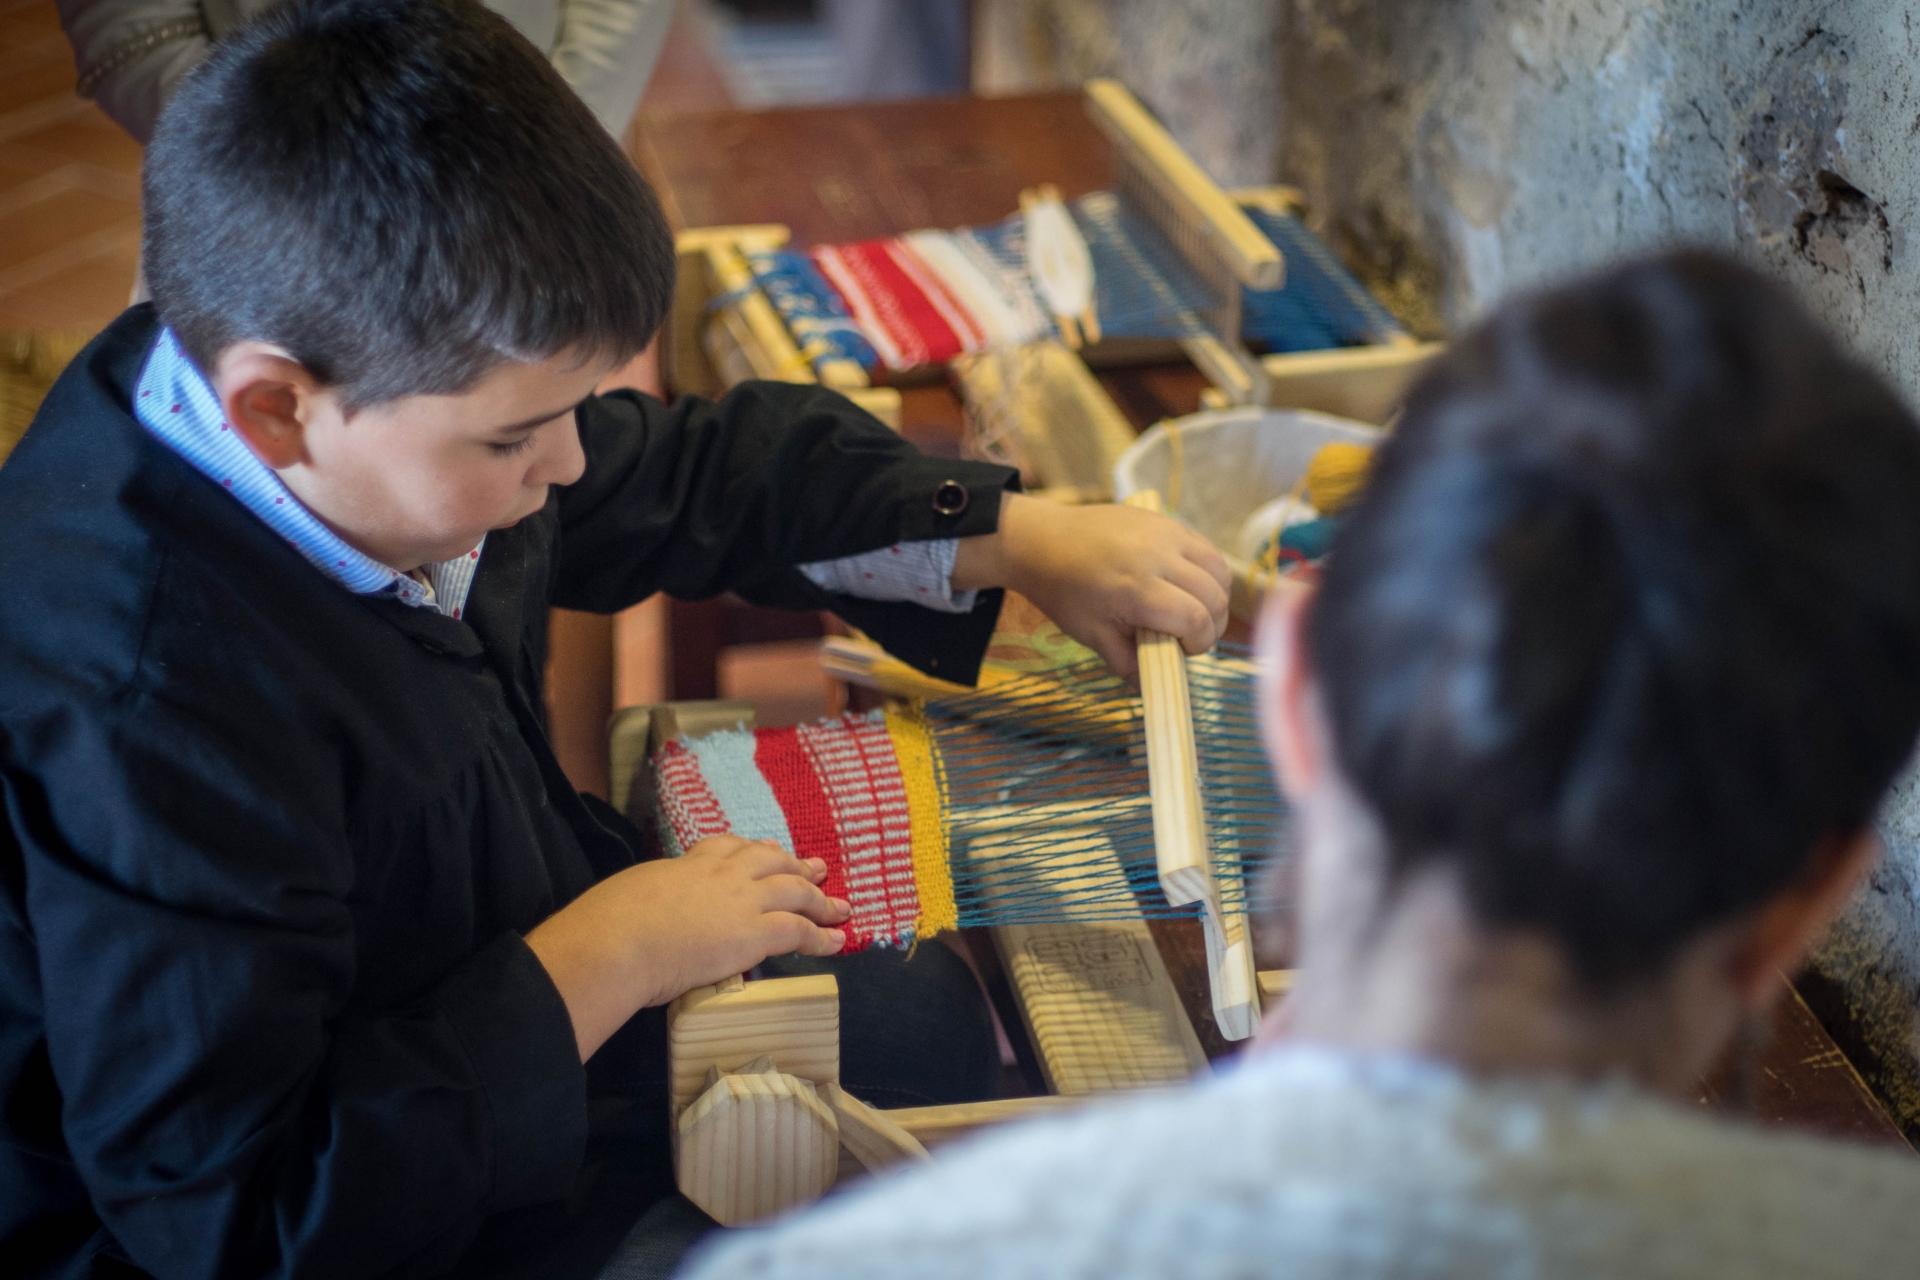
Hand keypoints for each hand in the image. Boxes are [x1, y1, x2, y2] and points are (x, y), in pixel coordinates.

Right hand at [524, 835, 849, 1060]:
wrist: (618, 940)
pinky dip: (822, 936)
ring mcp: (741, 901)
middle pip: (769, 861)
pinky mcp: (755, 932)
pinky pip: (799, 930)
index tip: (767, 849)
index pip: (725, 848)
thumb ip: (643, 902)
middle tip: (818, 868)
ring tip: (841, 907)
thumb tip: (630, 920)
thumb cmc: (608, 926)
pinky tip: (837, 943)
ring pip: (793, 890)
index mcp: (685, 865)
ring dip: (820, 899)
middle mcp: (719, 875)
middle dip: (796, 864)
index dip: (752, 850)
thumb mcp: (626, 898)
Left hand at [952, 492, 1230, 678]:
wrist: (1044, 541)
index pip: (1197, 620)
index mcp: (1137, 589)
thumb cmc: (1064, 591)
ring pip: (1220, 570)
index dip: (1199, 644)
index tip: (1183, 651)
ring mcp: (1166, 532)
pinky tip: (1188, 586)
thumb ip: (1127, 663)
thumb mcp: (1092, 635)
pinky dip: (1208, 572)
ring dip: (1216, 597)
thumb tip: (1153, 685)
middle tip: (1190, 636)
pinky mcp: (1167, 520)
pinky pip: (1207, 549)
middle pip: (1215, 597)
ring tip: (1194, 611)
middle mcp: (1159, 556)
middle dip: (1211, 625)